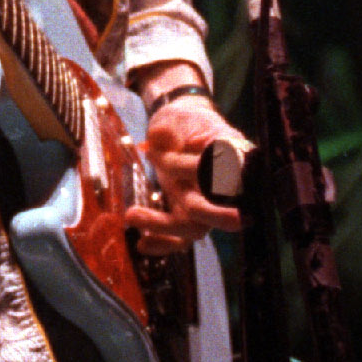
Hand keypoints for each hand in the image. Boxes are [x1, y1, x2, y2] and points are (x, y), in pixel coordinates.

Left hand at [123, 96, 246, 253]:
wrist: (181, 129)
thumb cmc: (185, 122)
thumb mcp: (177, 117)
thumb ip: (169, 127)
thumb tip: (159, 137)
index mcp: (229, 158)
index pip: (225, 171)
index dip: (197, 168)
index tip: (162, 154)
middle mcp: (220, 188)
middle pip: (220, 208)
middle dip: (208, 213)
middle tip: (189, 209)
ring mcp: (204, 204)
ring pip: (195, 227)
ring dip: (164, 226)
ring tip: (132, 215)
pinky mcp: (186, 213)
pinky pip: (180, 238)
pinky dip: (162, 244)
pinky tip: (142, 245)